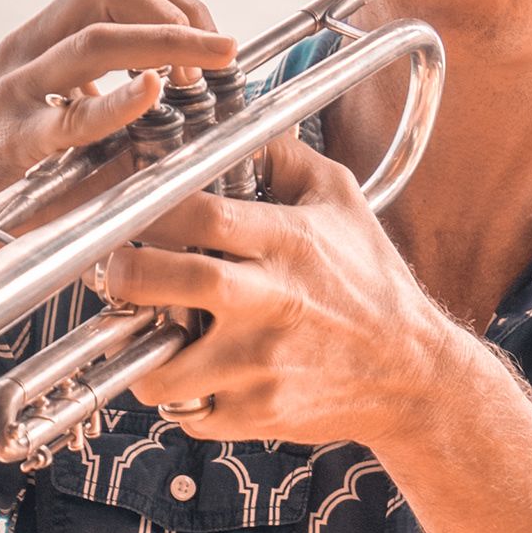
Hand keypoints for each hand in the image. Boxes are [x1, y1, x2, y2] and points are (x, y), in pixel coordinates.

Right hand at [0, 0, 239, 258]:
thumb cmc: (23, 188)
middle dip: (178, 13)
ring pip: (95, 38)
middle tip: (222, 51)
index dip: (174, 2)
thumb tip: (205, 100)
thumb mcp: (76, 130)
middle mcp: (24, 53)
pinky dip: (118, 102)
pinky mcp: (10, 143)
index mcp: (42, 41)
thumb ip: (126, 108)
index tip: (214, 43)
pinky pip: (71, 116)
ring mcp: (12, 93)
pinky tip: (152, 94)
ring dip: (166, 43)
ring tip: (208, 65)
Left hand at [95, 138, 473, 451]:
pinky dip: (180, 398)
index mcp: (288, 242)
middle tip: (118, 273)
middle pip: (166, 281)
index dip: (146, 206)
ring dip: (141, 353)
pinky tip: (196, 375)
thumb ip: (283, 157)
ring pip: (160, 367)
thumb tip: (232, 118)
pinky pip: (188, 413)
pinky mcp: (258, 413)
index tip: (126, 208)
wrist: (413, 373)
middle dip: (121, 275)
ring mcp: (261, 365)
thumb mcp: (342, 202)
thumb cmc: (373, 284)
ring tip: (150, 335)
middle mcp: (272, 302)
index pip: (200, 213)